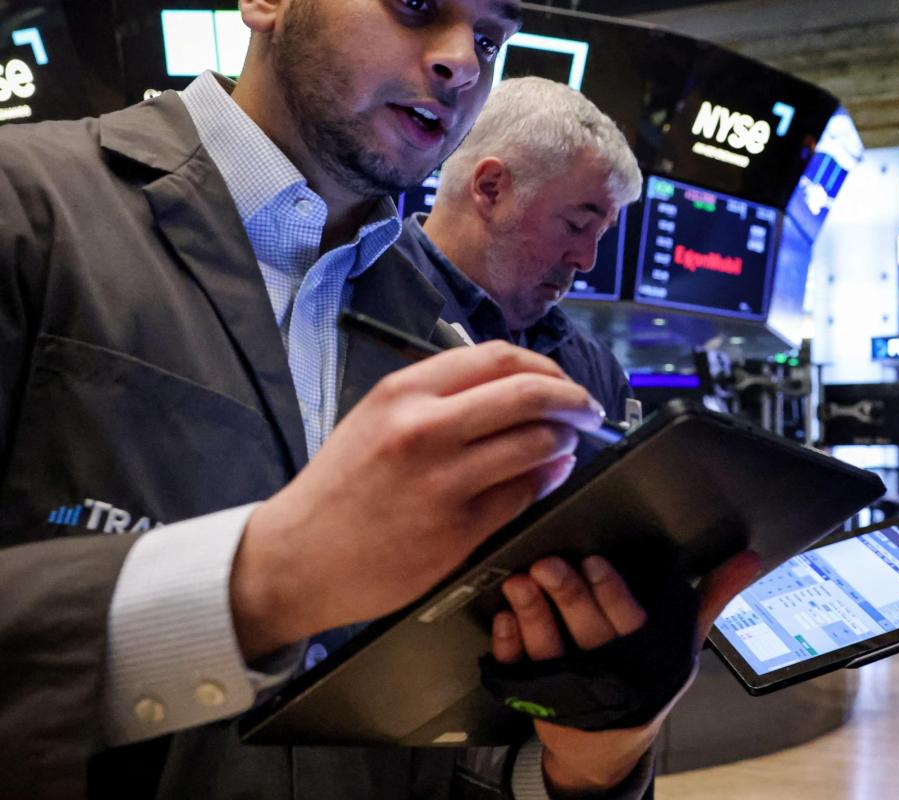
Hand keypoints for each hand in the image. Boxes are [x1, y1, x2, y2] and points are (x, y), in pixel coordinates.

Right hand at [229, 341, 606, 658]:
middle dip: (573, 400)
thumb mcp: (377, 420)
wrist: (294, 558)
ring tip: (565, 446)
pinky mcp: (456, 530)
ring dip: (564, 442)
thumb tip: (519, 390)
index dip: (546, 367)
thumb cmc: (341, 489)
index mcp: (404, 393)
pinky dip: (545, 481)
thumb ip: (444, 399)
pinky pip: (523, 494)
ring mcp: (442, 481)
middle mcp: (424, 429)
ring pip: (537, 444)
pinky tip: (545, 478)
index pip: (500, 358)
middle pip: (530, 393)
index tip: (561, 380)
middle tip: (587, 410)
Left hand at [491, 551, 761, 793]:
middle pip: (585, 631)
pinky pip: (515, 669)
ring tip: (520, 582)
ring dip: (531, 614)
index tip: (593, 562)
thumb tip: (749, 559)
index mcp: (645, 657)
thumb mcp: (682, 642)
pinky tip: (503, 618)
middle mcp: (607, 672)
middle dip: (566, 595)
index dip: (610, 592)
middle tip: (548, 565)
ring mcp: (566, 687)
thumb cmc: (645, 682)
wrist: (607, 746)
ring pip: (547, 648)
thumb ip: (711, 596)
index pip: (628, 621)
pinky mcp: (533, 696)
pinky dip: (507, 644)